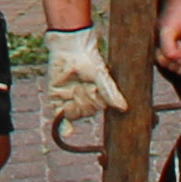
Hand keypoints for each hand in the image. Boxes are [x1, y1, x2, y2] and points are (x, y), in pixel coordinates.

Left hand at [41, 25, 118, 150]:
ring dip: (74, 106)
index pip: (98, 108)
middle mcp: (84, 100)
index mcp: (97, 96)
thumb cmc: (89, 60)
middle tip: (82, 86)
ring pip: (74, 114)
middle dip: (84, 101)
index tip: (93, 90)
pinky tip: (67, 133)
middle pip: (86, 112)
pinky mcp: (56, 98)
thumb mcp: (101, 75)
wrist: (69, 48)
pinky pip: (60, 118)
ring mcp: (70, 100)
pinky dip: (64, 127)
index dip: (96, 101)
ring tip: (75, 89)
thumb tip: (124, 108)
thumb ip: (110, 92)